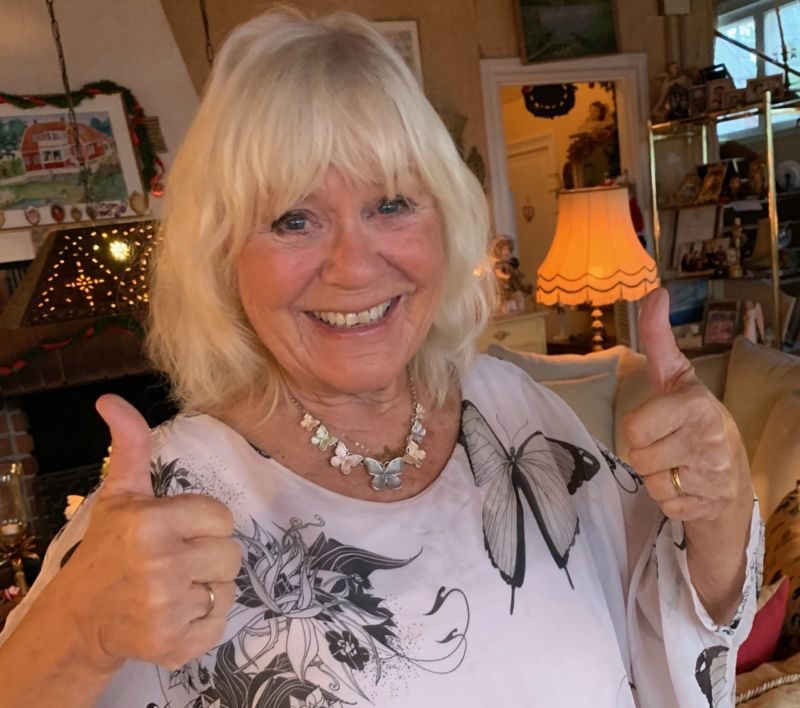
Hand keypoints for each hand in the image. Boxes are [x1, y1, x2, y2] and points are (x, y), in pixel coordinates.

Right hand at [60, 395, 240, 670]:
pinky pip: (221, 622)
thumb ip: (130, 446)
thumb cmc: (110, 548)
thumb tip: (111, 399)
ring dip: (209, 585)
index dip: (205, 522)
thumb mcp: (120, 495)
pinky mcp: (176, 645)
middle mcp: (161, 566)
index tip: (180, 529)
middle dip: (210, 554)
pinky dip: (205, 619)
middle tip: (179, 559)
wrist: (83, 616)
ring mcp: (168, 609)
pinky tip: (176, 611)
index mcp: (151, 524)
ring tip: (176, 584)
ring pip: (228, 587)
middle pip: (232, 553)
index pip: (222, 517)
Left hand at [622, 289, 749, 521]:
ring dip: (656, 476)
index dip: (638, 427)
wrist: (731, 474)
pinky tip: (687, 485)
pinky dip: (669, 499)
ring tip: (676, 464)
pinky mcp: (708, 505)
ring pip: (650, 482)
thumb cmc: (693, 419)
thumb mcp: (676, 378)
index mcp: (696, 406)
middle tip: (666, 445)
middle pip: (638, 457)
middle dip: (645, 453)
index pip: (633, 427)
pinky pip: (663, 505)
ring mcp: (711, 476)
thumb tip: (655, 293)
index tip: (658, 421)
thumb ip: (659, 340)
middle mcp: (707, 440)